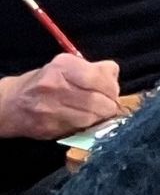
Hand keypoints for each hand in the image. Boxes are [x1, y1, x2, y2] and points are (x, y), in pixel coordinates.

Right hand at [0, 54, 122, 139]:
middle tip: (108, 106)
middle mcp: (55, 85)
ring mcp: (50, 108)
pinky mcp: (48, 127)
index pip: (101, 77)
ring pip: (91, 117)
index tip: (112, 92)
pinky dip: (87, 126)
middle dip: (109, 105)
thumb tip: (114, 78)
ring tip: (97, 114)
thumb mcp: (67, 66)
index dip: (112, 87)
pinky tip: (84, 121)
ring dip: (100, 117)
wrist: (9, 104)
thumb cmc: (44, 82)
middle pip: (99, 100)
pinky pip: (78, 128)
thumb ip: (94, 69)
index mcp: (63, 66)